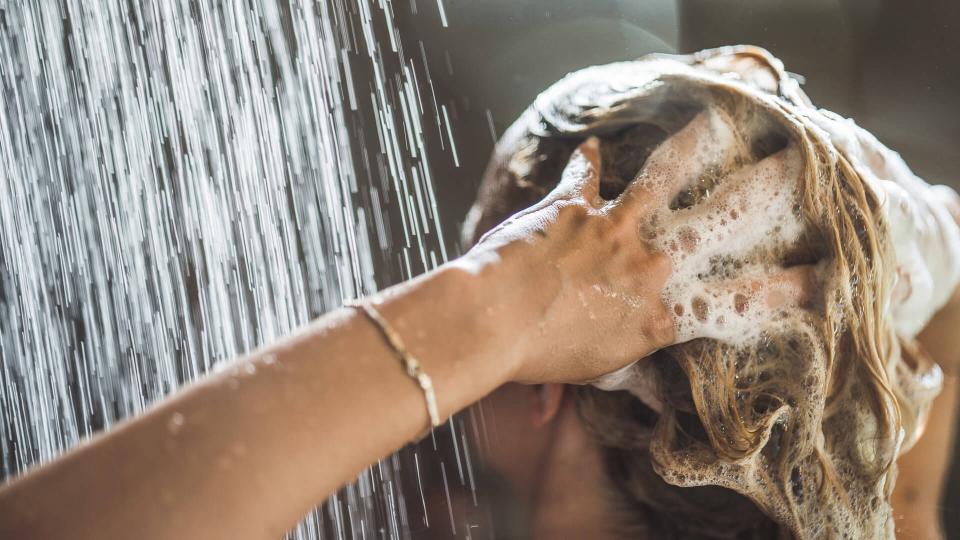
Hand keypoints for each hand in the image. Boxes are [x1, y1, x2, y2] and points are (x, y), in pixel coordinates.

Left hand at [459, 110, 814, 383]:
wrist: (491, 324)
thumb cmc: (542, 358)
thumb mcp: (600, 371)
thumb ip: (633, 365)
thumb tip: (655, 386)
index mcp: (659, 313)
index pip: (738, 299)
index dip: (785, 287)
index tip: (822, 274)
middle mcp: (649, 265)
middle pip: (721, 220)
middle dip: (765, 190)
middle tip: (795, 165)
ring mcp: (615, 228)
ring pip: (667, 175)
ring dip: (693, 145)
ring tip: (716, 120)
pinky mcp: (575, 207)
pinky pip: (586, 174)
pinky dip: (587, 160)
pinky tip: (592, 144)